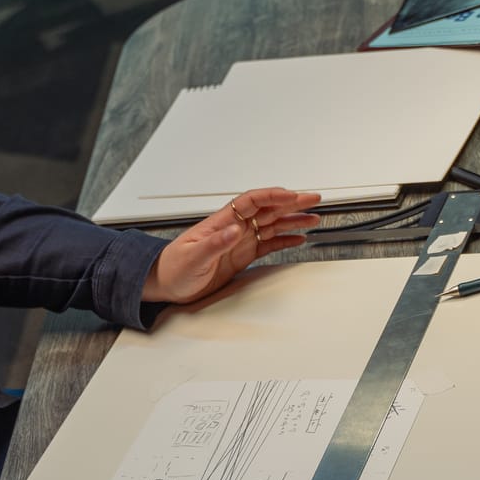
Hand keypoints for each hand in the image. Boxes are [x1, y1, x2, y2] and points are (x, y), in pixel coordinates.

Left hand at [143, 188, 323, 304]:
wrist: (165, 284)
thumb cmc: (173, 268)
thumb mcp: (193, 256)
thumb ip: (214, 242)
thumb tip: (235, 229)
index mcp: (221, 222)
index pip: (251, 202)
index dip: (272, 196)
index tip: (291, 195)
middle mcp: (233, 228)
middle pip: (267, 209)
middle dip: (291, 202)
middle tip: (313, 198)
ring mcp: (238, 241)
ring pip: (272, 225)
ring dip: (292, 220)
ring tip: (313, 217)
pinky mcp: (241, 256)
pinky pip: (268, 244)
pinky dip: (284, 240)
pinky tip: (297, 238)